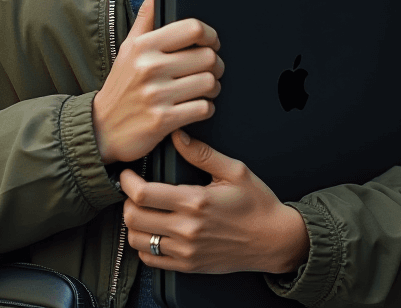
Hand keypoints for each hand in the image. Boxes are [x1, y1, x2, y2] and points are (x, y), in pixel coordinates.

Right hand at [92, 0, 223, 163]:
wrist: (103, 127)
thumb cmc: (121, 84)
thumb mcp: (130, 45)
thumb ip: (147, 13)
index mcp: (144, 45)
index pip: (193, 29)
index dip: (210, 35)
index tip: (210, 42)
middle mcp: (150, 67)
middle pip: (207, 57)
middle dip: (215, 64)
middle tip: (210, 68)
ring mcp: (157, 95)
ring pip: (209, 83)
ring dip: (213, 87)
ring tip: (204, 88)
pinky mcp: (163, 120)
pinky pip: (203, 108)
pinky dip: (205, 108)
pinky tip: (195, 106)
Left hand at [120, 130, 309, 274]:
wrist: (274, 240)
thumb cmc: (257, 204)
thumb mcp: (234, 170)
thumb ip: (202, 153)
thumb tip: (178, 135)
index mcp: (195, 202)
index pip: (143, 194)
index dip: (127, 181)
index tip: (127, 173)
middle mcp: (187, 230)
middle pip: (134, 218)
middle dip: (126, 200)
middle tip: (132, 189)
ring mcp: (186, 251)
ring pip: (139, 240)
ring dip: (133, 223)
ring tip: (141, 209)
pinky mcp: (189, 266)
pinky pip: (152, 260)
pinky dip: (144, 245)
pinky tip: (152, 231)